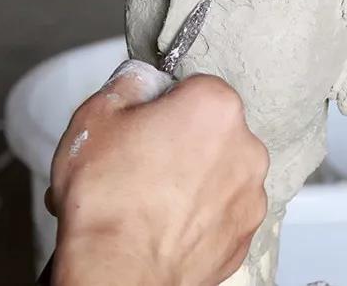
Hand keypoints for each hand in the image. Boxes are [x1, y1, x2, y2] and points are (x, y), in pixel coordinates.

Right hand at [47, 60, 268, 285]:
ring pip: (219, 171)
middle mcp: (245, 147)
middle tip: (141, 160)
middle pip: (211, 129)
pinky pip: (221, 211)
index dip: (163, 103)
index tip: (143, 122)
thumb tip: (139, 80)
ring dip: (193, 178)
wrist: (116, 270)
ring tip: (149, 197)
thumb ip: (127, 83)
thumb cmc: (108, 200)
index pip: (194, 86)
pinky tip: (164, 222)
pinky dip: (199, 214)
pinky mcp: (243, 234)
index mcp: (215, 106)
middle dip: (181, 140)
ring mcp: (249, 194)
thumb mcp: (96, 116)